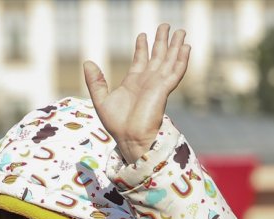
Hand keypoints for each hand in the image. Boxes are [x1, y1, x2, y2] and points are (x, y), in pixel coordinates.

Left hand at [83, 23, 189, 163]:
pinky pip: (176, 71)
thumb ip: (95, 81)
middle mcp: (147, 81)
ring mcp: (157, 84)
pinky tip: (186, 46)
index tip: (143, 35)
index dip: (142, 47)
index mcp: (134, 82)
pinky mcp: (164, 89)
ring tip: (180, 30)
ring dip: (175, 45)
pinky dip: (181, 59)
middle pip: (157, 56)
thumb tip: (87, 62)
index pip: (140, 60)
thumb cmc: (117, 124)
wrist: (130, 138)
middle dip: (161, 41)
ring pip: (169, 60)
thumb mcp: (101, 99)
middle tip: (165, 25)